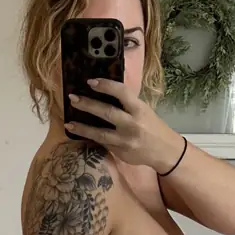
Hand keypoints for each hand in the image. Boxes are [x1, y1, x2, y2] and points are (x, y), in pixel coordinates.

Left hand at [66, 78, 183, 173]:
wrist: (165, 151)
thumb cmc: (152, 127)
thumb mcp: (143, 110)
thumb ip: (127, 104)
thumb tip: (104, 92)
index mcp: (139, 109)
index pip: (121, 92)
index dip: (105, 86)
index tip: (90, 81)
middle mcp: (132, 124)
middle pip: (107, 112)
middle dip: (88, 105)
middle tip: (72, 98)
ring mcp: (125, 140)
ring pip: (100, 133)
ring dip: (82, 128)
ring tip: (69, 123)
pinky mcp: (121, 152)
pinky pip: (103, 143)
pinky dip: (91, 138)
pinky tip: (80, 133)